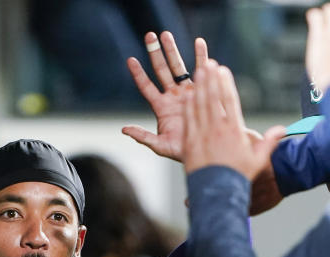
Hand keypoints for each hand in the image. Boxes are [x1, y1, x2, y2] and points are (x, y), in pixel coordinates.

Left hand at [123, 32, 208, 160]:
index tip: (131, 60)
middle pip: (161, 70)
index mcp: (161, 107)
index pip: (146, 87)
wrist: (206, 149)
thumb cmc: (182, 150)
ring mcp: (187, 91)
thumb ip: (142, 136)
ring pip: (178, 66)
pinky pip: (201, 70)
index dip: (139, 74)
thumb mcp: (160, 145)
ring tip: (166, 34)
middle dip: (155, 53)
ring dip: (172, 50)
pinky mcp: (203, 90)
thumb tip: (124, 129)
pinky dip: (201, 56)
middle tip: (149, 35)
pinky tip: (199, 42)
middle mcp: (173, 96)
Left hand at [182, 62, 285, 178]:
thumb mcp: (257, 160)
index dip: (226, 83)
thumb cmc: (239, 177)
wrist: (217, 192)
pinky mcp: (190, 143)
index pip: (230, 101)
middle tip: (209, 63)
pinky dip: (188, 106)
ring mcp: (202, 135)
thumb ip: (268, 142)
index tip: (224, 70)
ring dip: (199, 87)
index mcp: (234, 131)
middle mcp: (217, 130)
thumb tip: (282, 129)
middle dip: (211, 79)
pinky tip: (187, 94)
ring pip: (199, 106)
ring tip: (198, 72)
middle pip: (213, 98)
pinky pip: (188, 120)